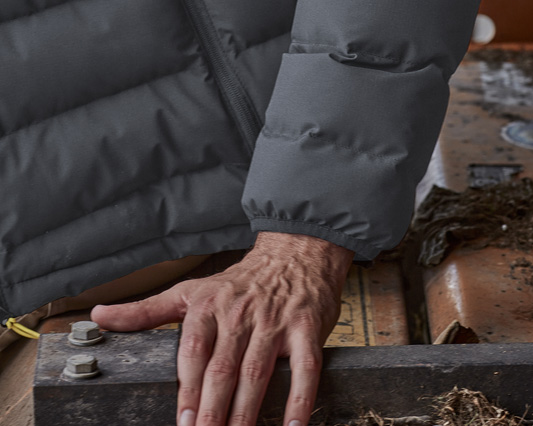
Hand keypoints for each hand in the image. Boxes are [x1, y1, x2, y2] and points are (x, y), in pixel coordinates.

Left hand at [91, 231, 354, 425]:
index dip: (186, 390)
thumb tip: (99, 315)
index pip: (193, 354)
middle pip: (222, 370)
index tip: (183, 422)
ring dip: (246, 414)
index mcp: (209, 306)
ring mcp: (274, 322)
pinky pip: (305, 369)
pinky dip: (300, 401)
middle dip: (212, 411)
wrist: (295, 251)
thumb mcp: (190, 289)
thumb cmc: (240, 280)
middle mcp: (240, 314)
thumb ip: (146, 310)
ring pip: (257, 374)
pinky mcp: (306, 328)